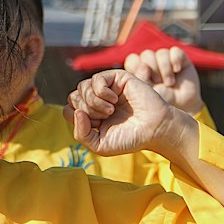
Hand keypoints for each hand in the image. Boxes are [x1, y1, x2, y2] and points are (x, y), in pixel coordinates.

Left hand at [64, 69, 183, 157]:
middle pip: (73, 98)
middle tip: (104, 118)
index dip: (77, 119)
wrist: (154, 129)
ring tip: (110, 110)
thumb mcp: (99, 145)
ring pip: (82, 87)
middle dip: (86, 110)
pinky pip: (96, 79)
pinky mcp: (116, 78)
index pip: (68, 110)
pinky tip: (114, 100)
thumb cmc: (130, 138)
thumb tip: (76, 112)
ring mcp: (106, 88)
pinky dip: (101, 92)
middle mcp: (96, 100)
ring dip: (94, 102)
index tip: (95, 126)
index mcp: (91, 115)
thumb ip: (81, 133)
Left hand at [123, 46, 203, 113]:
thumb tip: (143, 66)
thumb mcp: (148, 95)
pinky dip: (175, 60)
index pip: (133, 60)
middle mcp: (151, 63)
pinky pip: (175, 51)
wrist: (182, 107)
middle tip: (158, 82)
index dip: (137, 67)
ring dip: (165, 69)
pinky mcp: (179, 58)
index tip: (145, 81)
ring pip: (161, 53)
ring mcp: (165, 60)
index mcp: (139, 70)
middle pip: (147, 55)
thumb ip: (142, 80)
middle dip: (153, 69)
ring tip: (170, 84)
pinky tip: (177, 70)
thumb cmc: (161, 103)